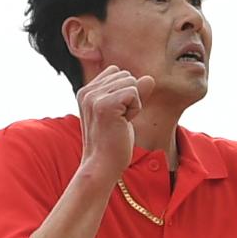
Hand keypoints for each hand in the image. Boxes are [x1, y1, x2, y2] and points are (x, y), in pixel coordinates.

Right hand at [73, 64, 144, 181]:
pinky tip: (123, 123)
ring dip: (134, 104)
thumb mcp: (123, 112)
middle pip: (126, 75)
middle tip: (118, 120)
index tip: (116, 114)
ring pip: (131, 82)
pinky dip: (135, 109)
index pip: (116, 72)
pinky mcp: (105, 105)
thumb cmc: (113, 142)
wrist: (103, 165)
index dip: (124, 92)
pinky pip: (134, 93)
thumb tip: (150, 78)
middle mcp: (87, 91)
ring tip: (120, 122)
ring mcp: (94, 97)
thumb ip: (134, 93)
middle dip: (130, 97)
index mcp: (86, 91)